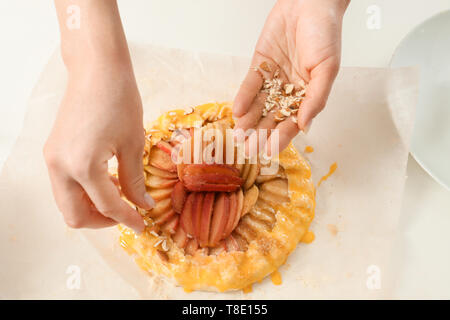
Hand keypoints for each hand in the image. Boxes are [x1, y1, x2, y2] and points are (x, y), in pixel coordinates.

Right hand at [44, 60, 153, 231]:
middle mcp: (60, 167)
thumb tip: (142, 205)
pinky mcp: (53, 151)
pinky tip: (107, 181)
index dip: (127, 218)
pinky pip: (65, 185)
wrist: (96, 69)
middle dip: (102, 221)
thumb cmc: (118, 100)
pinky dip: (84, 192)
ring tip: (120, 197)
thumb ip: (134, 180)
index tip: (142, 224)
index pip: (106, 206)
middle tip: (127, 214)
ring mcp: (52, 159)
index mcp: (82, 166)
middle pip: (74, 215)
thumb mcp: (133, 144)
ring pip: (66, 202)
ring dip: (91, 207)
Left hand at [233, 0, 348, 154]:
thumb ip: (316, 99)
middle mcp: (289, 91)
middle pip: (272, 117)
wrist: (309, 3)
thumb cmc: (326, 34)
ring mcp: (273, 79)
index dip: (281, 137)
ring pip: (259, 105)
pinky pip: (250, 85)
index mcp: (308, 95)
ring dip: (249, 120)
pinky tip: (237, 111)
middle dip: (260, 134)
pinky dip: (244, 97)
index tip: (269, 151)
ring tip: (239, 135)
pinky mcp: (260, 66)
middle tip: (248, 150)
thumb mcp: (327, 69)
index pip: (292, 122)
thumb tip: (304, 127)